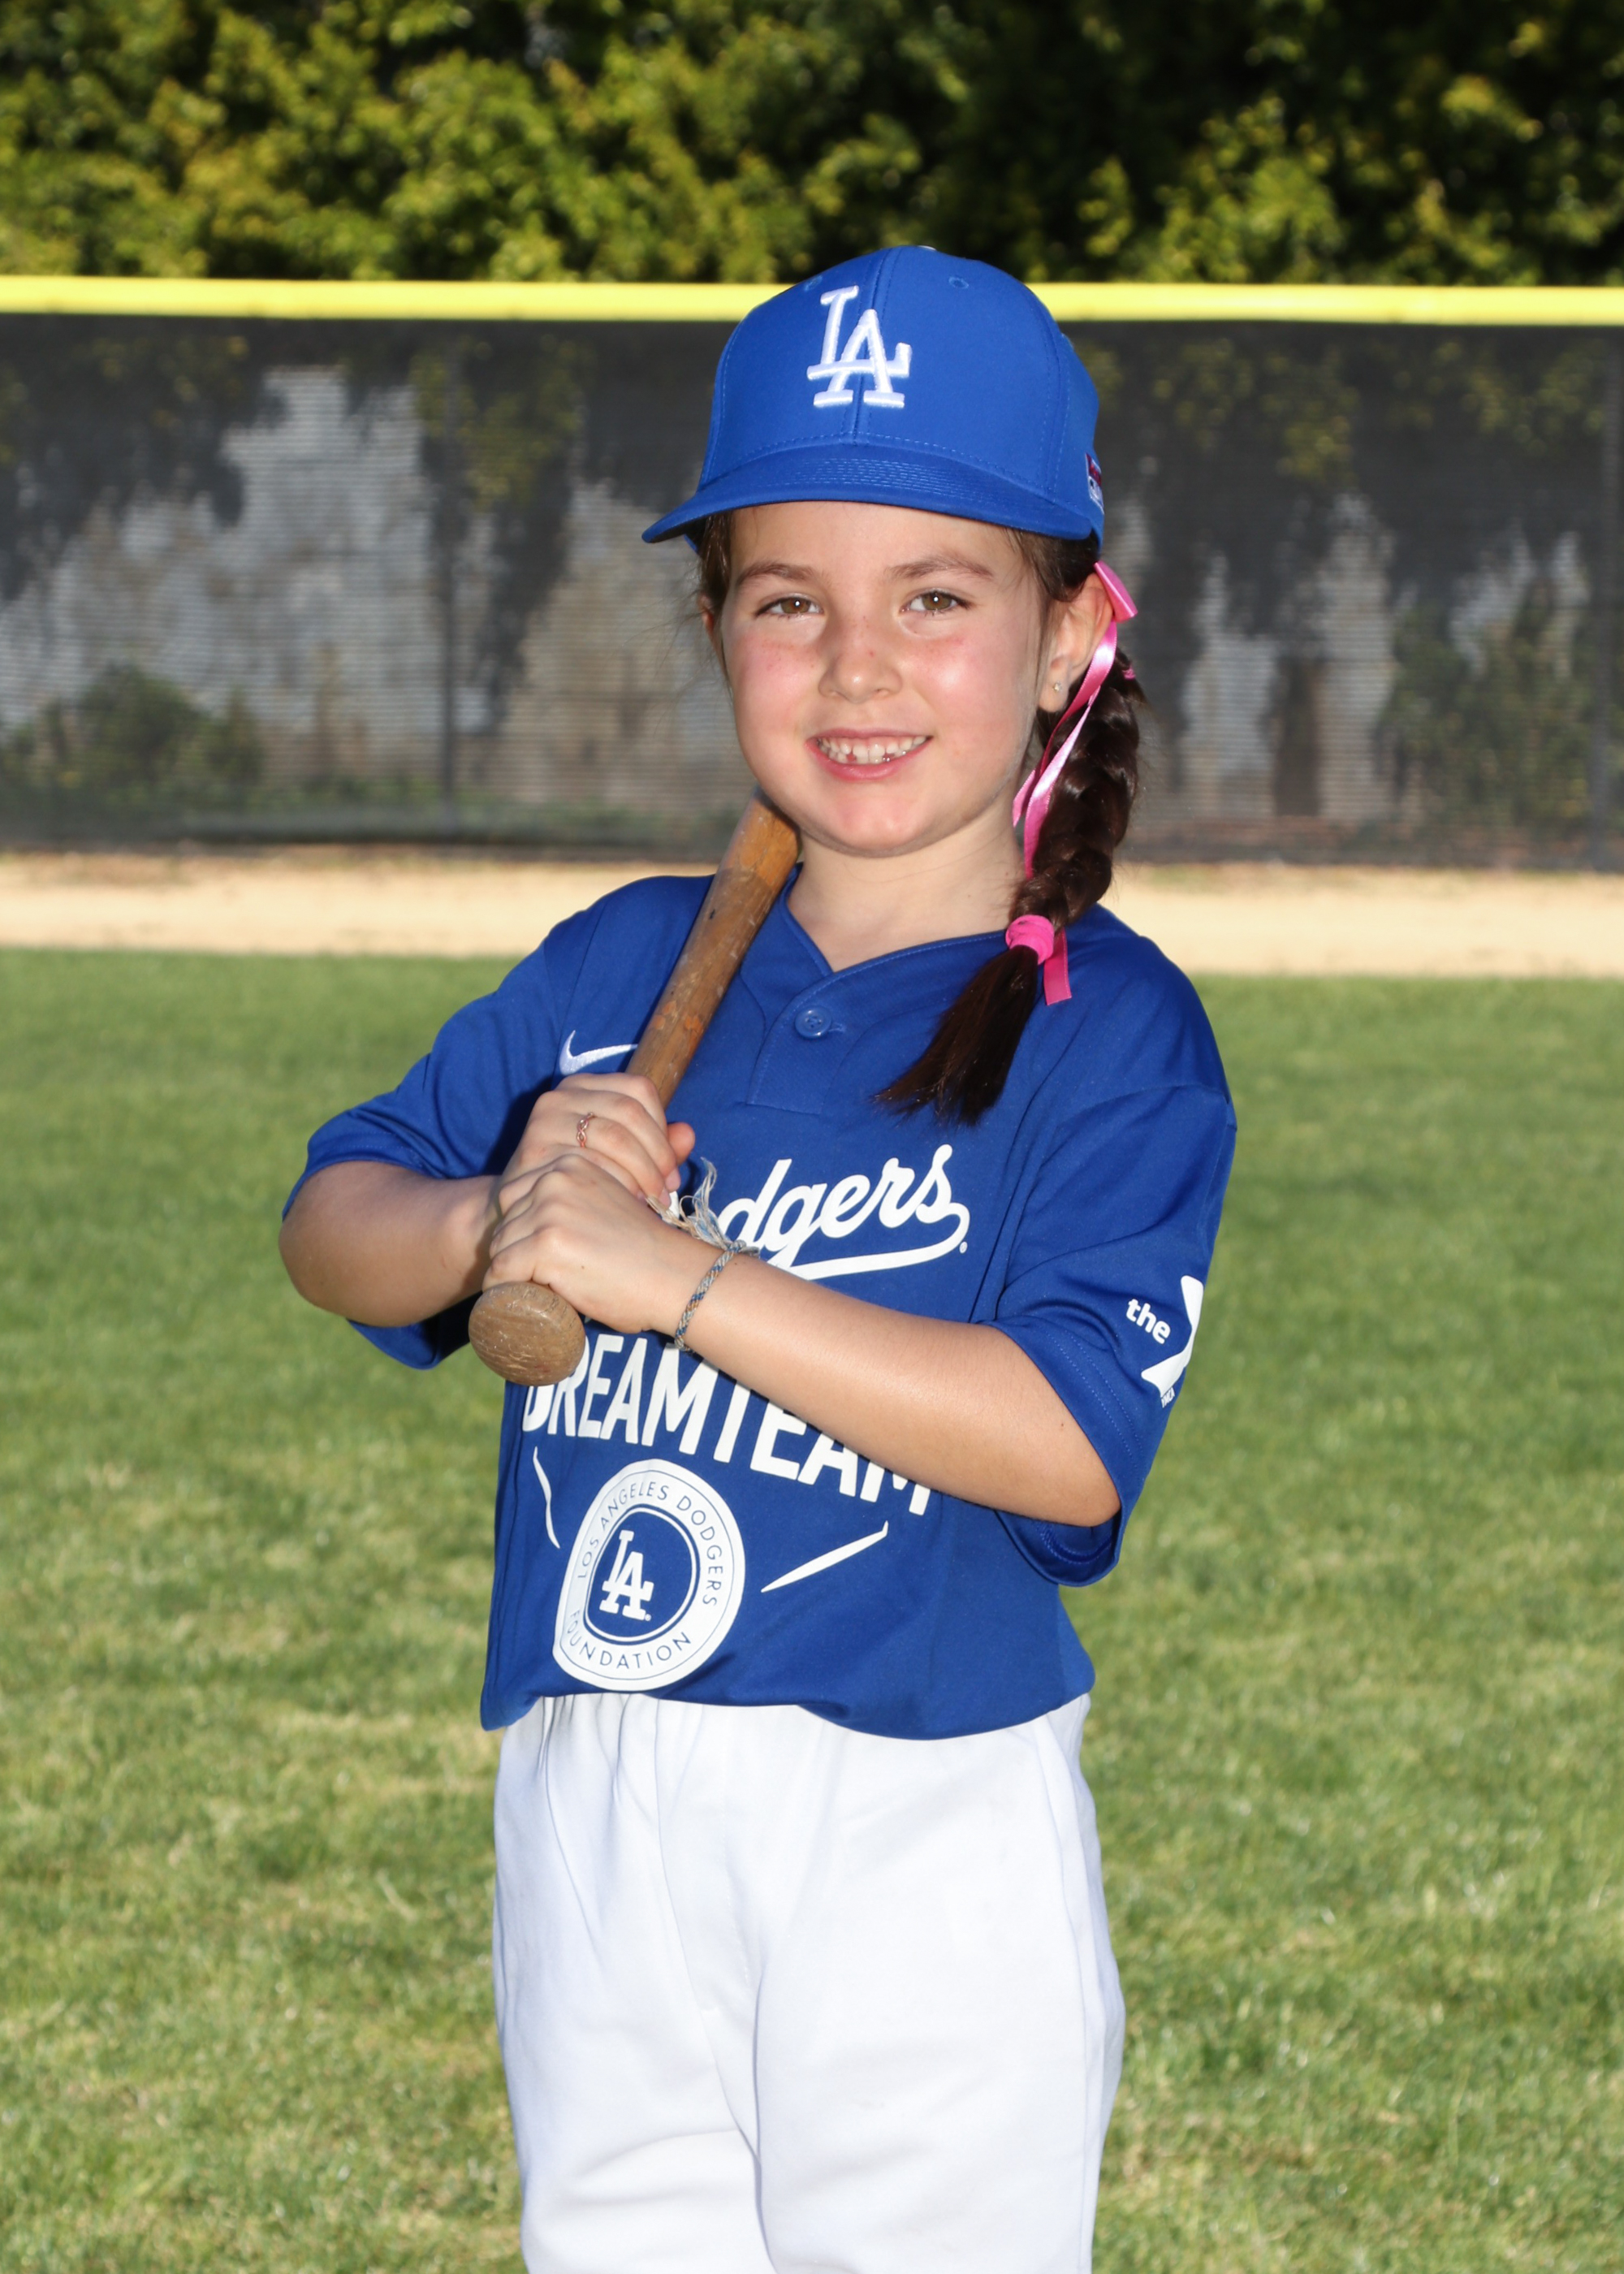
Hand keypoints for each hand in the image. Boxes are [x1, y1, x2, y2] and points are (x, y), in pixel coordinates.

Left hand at [484, 1150, 711, 1338]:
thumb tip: (572, 1207)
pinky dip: (503, 1291)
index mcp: (570, 1163)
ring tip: (535, 1291)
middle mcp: (555, 1179)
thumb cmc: (647, 1249)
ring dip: (511, 1272)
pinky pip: (501, 1272)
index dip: (522, 1229)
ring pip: (501, 1247)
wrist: (675, 1277)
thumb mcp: (611, 1201)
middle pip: (505, 1220)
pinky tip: (519, 1302)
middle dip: (515, 1251)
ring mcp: (549, 1212)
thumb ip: (582, 1194)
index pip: (515, 1195)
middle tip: (537, 1278)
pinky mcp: (546, 1245)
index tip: (536, 1255)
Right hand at [493, 1072, 695, 1225]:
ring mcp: (544, 1121)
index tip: (670, 1169)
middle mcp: (560, 1095)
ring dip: (641, 1174)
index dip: (662, 1128)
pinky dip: (615, 1186)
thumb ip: (657, 1145)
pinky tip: (622, 1206)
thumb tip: (688, 1134)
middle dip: (657, 1156)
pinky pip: (590, 1164)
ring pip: (614, 1137)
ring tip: (650, 1202)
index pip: (639, 1089)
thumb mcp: (621, 1158)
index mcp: (585, 1086)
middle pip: (629, 1113)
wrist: (518, 1209)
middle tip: (666, 1192)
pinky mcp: (533, 1151)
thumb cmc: (579, 1181)